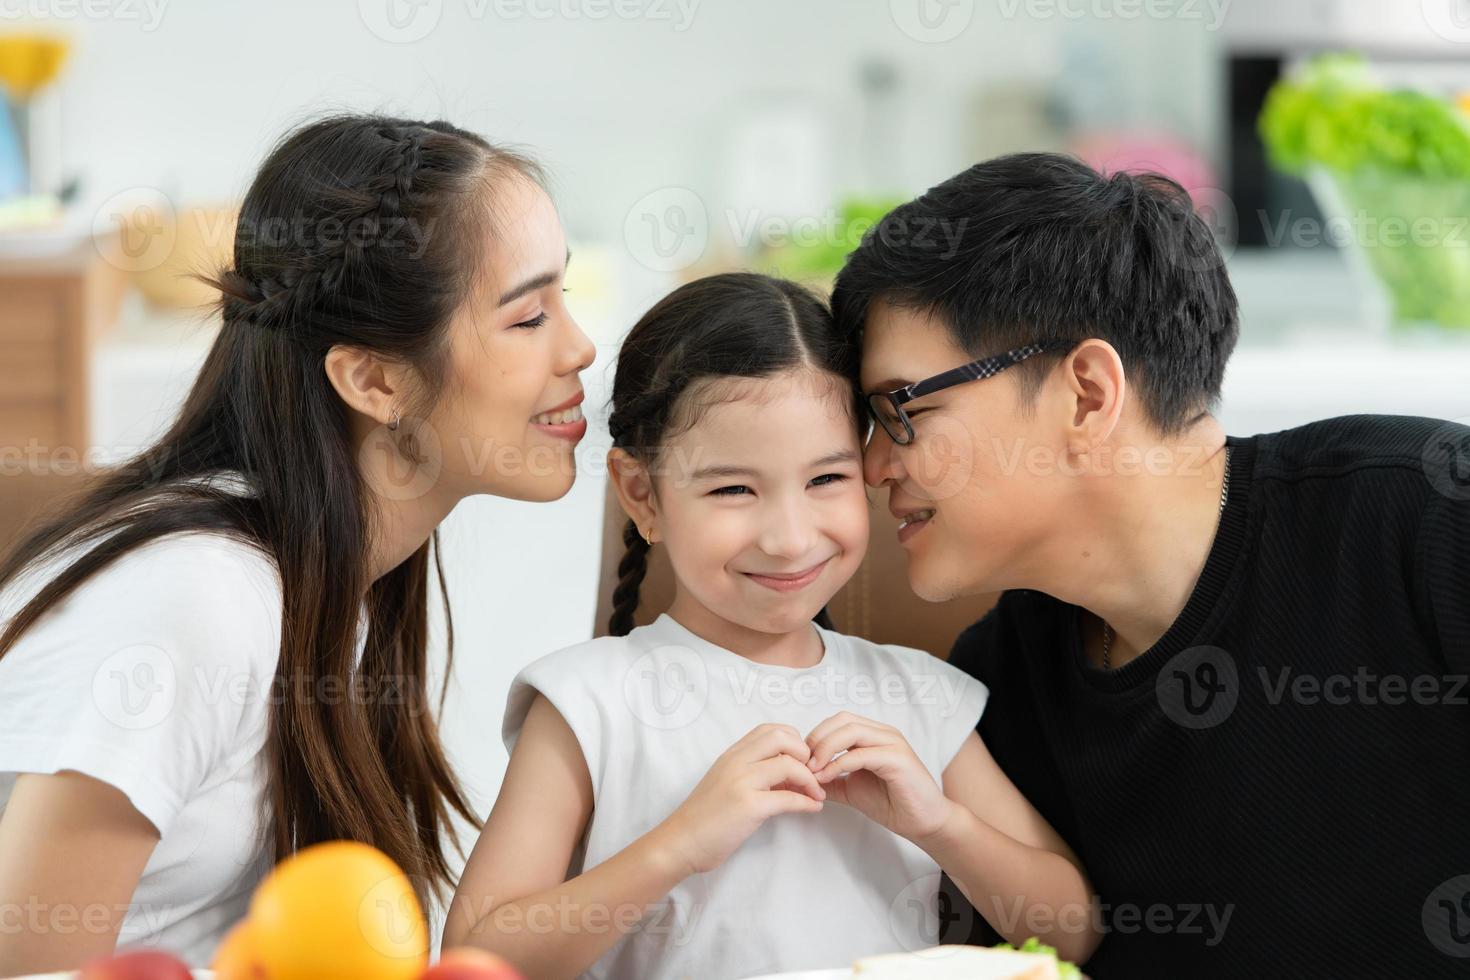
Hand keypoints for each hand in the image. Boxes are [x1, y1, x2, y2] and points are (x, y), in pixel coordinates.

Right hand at [652, 723, 824, 875]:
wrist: (680, 842)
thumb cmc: (704, 816)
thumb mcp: (725, 781)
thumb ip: (750, 771)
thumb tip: (786, 772)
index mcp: (732, 754)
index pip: (770, 729)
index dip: (793, 741)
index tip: (801, 761)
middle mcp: (737, 762)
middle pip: (782, 737)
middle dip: (805, 753)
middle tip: (811, 774)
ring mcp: (742, 782)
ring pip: (789, 765)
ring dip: (811, 780)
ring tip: (816, 793)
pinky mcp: (748, 807)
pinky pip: (788, 798)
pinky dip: (807, 802)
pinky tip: (813, 808)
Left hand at [805, 712, 953, 842]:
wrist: (923, 822)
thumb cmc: (892, 803)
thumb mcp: (851, 789)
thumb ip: (830, 779)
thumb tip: (802, 778)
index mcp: (873, 735)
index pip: (838, 721)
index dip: (816, 736)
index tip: (800, 760)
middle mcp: (883, 733)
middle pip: (842, 720)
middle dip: (817, 739)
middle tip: (803, 763)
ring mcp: (892, 743)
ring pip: (851, 731)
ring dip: (826, 748)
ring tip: (812, 769)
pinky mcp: (898, 759)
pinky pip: (862, 754)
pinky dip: (839, 764)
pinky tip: (827, 777)